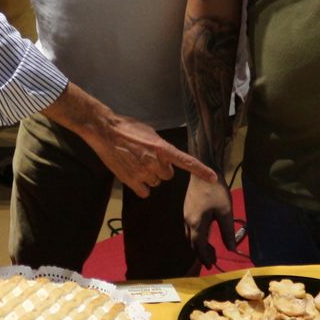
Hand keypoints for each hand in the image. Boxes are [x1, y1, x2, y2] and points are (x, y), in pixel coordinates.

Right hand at [88, 114, 218, 197]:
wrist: (105, 131)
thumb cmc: (127, 128)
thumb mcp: (150, 133)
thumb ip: (160, 147)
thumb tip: (165, 156)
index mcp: (162, 148)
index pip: (187, 162)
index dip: (201, 171)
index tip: (213, 177)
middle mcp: (156, 162)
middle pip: (167, 175)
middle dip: (160, 169)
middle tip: (147, 159)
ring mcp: (143, 173)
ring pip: (155, 183)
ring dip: (149, 176)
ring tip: (136, 163)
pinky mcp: (131, 180)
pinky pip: (144, 191)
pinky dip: (140, 186)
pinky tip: (133, 175)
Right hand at [184, 175, 236, 267]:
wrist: (202, 171)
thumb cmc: (215, 191)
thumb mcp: (225, 212)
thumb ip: (227, 232)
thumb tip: (232, 248)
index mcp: (197, 224)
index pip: (199, 246)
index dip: (205, 257)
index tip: (211, 266)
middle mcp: (188, 221)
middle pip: (193, 243)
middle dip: (202, 253)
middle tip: (212, 261)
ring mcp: (186, 214)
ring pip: (190, 236)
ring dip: (199, 245)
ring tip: (211, 250)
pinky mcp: (187, 208)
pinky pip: (190, 228)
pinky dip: (198, 236)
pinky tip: (206, 233)